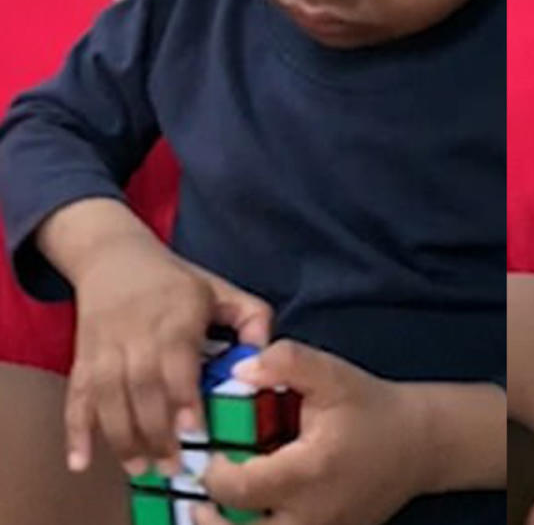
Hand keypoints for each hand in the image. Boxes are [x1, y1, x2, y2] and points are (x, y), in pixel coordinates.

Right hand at [66, 238, 271, 476]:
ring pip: (109, 397)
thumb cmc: (176, 280)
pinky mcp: (83, 358)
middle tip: (173, 466)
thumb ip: (251, 315)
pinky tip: (82, 461)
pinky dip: (76, 429)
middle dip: (156, 430)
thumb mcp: (220, 288)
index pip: (177, 362)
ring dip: (122, 437)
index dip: (183, 396)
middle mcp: (138, 334)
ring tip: (140, 469)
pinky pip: (77, 395)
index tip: (194, 428)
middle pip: (142, 388)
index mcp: (177, 317)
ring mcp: (106, 347)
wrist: (113, 256)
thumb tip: (264, 348)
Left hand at [195, 341, 425, 524]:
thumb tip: (241, 368)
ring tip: (219, 510)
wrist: (421, 442)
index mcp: (308, 472)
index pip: (236, 488)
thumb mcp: (333, 375)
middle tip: (201, 497)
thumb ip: (287, 363)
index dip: (212, 472)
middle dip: (210, 517)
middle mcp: (312, 514)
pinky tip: (256, 511)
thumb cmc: (373, 409)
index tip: (216, 451)